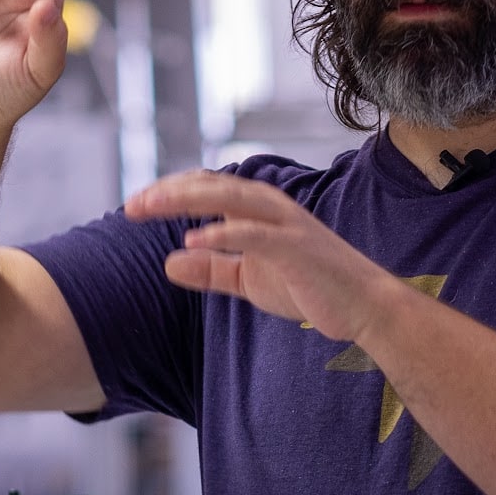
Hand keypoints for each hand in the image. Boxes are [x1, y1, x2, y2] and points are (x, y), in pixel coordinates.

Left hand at [127, 171, 409, 344]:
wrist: (364, 309)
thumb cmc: (310, 288)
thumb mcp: (249, 280)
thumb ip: (212, 269)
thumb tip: (170, 263)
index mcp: (257, 211)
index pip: (206, 188)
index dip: (169, 193)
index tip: (135, 207)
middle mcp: (270, 207)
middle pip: (211, 185)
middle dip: (168, 192)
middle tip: (131, 206)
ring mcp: (285, 224)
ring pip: (230, 197)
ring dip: (186, 199)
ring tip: (149, 207)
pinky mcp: (298, 246)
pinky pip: (255, 233)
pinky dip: (224, 231)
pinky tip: (194, 237)